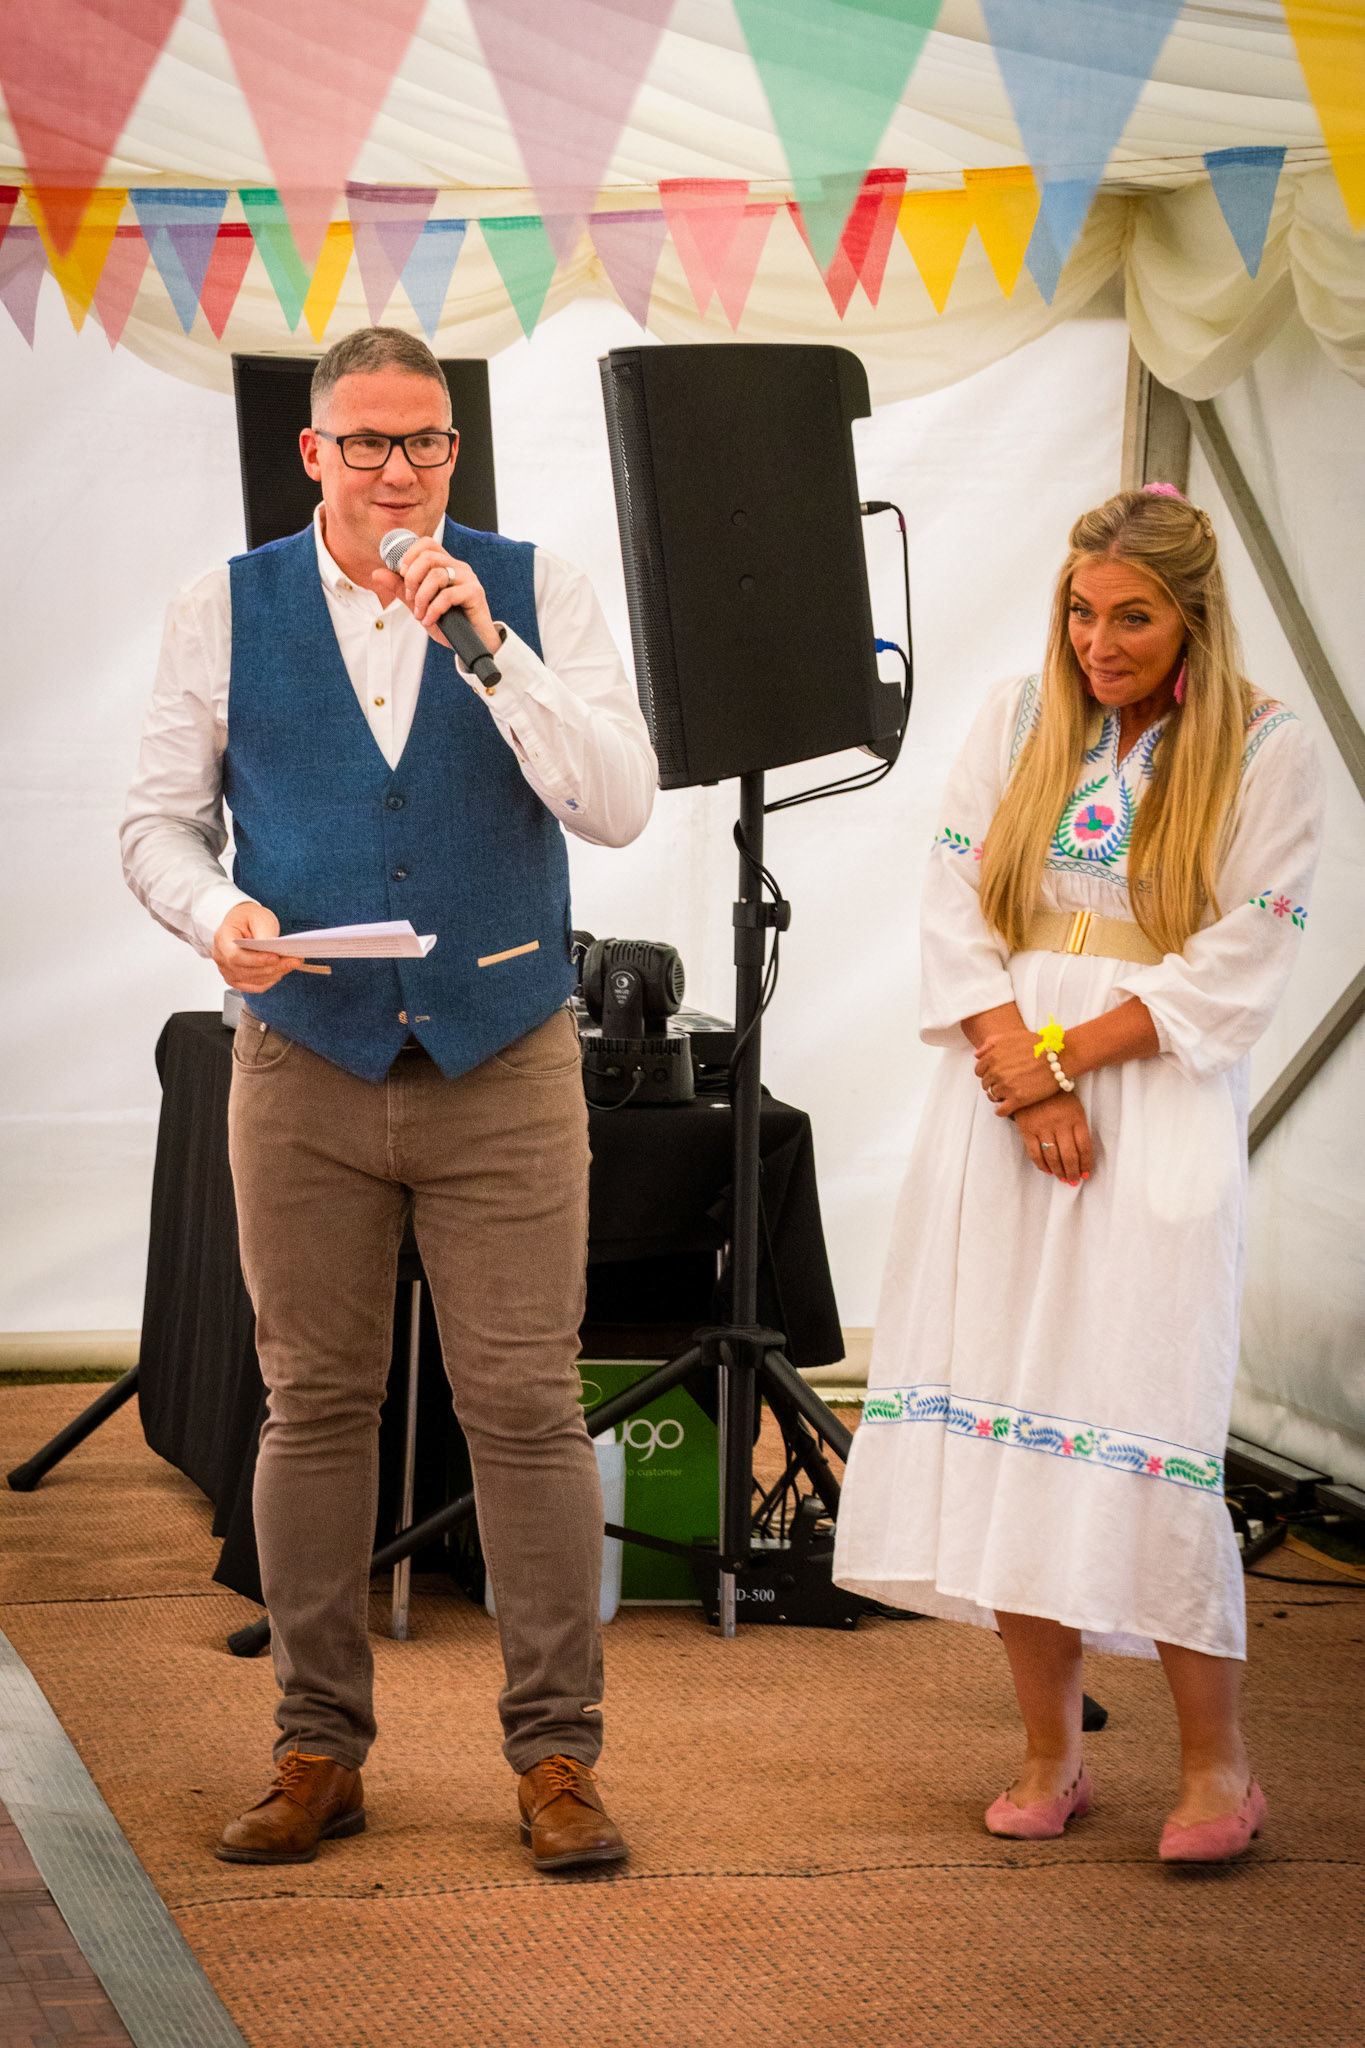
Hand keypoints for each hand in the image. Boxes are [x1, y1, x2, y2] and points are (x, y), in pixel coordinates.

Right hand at [213, 901, 303, 992]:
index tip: (275, 957)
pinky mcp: (237, 980)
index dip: (256, 960)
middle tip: (294, 960)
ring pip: (253, 980)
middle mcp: (221, 957)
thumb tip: (272, 948)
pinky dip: (271, 980)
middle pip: (246, 971)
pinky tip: (281, 971)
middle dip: (273, 967)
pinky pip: (255, 987)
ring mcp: (227, 971)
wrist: (242, 923)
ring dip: (275, 974)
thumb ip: (264, 932)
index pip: (235, 956)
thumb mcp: (258, 917)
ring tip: (292, 963)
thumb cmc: (248, 918)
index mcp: (222, 938)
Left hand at [371, 539, 498, 656]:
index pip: (426, 543)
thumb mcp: (419, 604)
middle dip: (411, 578)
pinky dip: (433, 609)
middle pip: (428, 556)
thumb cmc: (449, 623)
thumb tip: (376, 573)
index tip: (401, 574)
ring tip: (420, 614)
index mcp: (445, 565)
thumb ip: (400, 588)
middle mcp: (458, 567)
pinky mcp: (475, 593)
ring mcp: (468, 578)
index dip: (409, 554)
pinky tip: (430, 620)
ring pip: (436, 575)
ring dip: (421, 598)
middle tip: (409, 598)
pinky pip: (448, 595)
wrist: (472, 643)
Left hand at [974, 1024, 1058, 1116]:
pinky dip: (1002, 1111)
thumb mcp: (1011, 1036)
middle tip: (1006, 1083)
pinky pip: (1001, 1110)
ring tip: (1010, 1093)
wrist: (1061, 1056)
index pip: (979, 1071)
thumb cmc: (1038, 1044)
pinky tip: (1008, 1108)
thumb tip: (976, 1055)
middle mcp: (997, 1071)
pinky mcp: (1018, 1099)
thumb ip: (990, 1043)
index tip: (996, 1075)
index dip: (987, 1073)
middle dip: (993, 1083)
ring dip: (999, 1096)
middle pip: (986, 1084)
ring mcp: (1006, 1086)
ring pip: (993, 1096)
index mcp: (993, 1056)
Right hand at [1013, 1095, 1092, 1184]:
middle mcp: (1060, 1123)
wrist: (1032, 1081)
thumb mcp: (1074, 1107)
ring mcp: (1042, 1127)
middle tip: (1074, 1180)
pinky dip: (1042, 1165)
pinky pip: (1035, 1153)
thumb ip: (1078, 1128)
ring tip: (1063, 1179)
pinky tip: (1048, 1170)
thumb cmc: (1057, 1096)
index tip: (1086, 1173)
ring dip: (1059, 1171)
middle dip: (1073, 1171)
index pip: (1085, 1146)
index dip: (1086, 1163)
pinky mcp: (1027, 1129)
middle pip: (1070, 1155)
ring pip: (1053, 1157)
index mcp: (1076, 1117)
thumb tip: (1082, 1155)